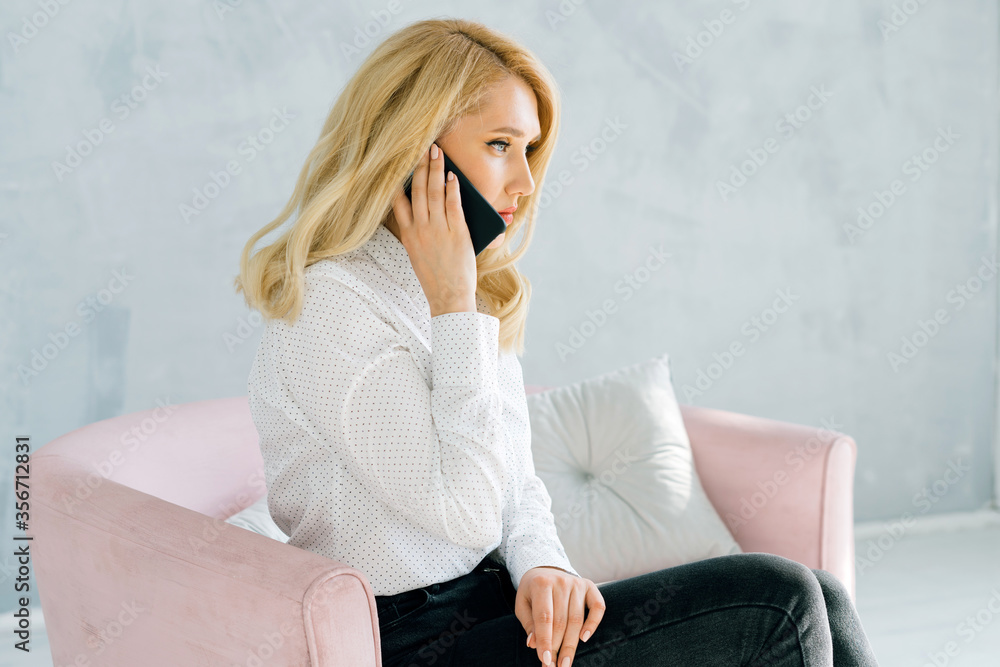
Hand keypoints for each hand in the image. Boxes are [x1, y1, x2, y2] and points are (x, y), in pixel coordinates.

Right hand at [390, 142, 476, 316]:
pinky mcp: (457, 233)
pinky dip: (452, 188)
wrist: (448, 297)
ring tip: (437, 152)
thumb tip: (426, 209)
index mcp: (408, 234)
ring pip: (434, 193)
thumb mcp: (418, 253)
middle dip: (419, 166)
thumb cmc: (436, 277)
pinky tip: (453, 176)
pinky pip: (453, 204)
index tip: (398, 161)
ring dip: (435, 170)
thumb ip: (419, 231)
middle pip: (417, 190)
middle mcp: (420, 229)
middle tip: (422, 146)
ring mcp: (438, 230)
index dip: (398, 178)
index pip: (397, 201)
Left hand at [515, 566, 605, 666]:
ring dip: (571, 644)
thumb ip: (528, 623)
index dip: (545, 641)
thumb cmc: (532, 591)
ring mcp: (577, 583)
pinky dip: (593, 623)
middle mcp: (561, 581)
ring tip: (565, 662)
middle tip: (553, 666)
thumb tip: (533, 644)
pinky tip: (584, 638)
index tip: (545, 660)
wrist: (545, 569)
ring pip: (576, 619)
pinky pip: (598, 607)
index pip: (544, 617)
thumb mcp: (523, 604)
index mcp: (541, 583)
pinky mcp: (590, 586)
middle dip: (557, 647)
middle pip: (561, 621)